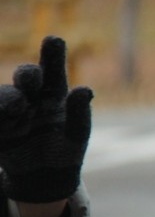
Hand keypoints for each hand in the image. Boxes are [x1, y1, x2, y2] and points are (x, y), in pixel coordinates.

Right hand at [0, 36, 92, 202]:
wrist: (44, 176)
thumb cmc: (65, 149)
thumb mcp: (77, 134)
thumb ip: (80, 113)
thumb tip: (84, 89)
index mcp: (54, 93)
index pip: (53, 69)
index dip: (53, 53)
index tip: (54, 40)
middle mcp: (31, 96)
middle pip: (26, 76)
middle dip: (27, 74)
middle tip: (30, 79)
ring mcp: (11, 109)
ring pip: (5, 95)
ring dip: (9, 98)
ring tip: (16, 108)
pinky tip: (5, 117)